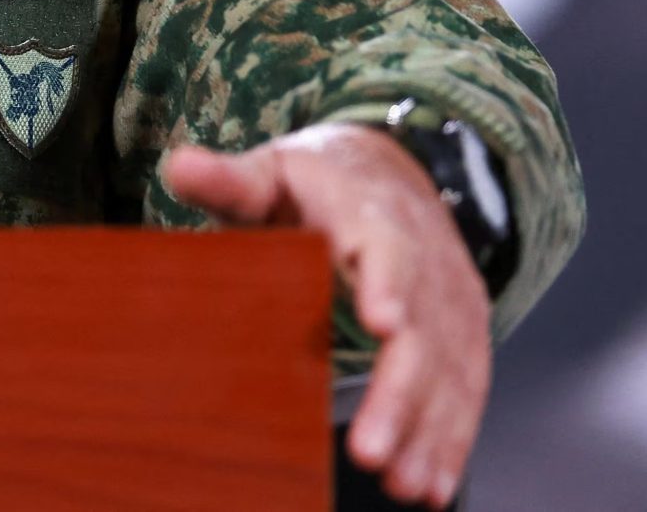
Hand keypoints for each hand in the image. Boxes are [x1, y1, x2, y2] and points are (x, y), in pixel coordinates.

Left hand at [163, 124, 491, 508]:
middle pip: (421, 326)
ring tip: (403, 483)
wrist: (390, 171)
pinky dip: (453, 436)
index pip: (385, 244)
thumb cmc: (314, 182)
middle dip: (399, 391)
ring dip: (429, 428)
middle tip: (369, 449)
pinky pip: (467, 385)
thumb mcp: (270, 172)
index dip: (386, 281)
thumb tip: (178, 166)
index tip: (380, 323)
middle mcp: (423, 254)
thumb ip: (229, 181)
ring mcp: (449, 295)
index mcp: (371, 210)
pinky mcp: (464, 329)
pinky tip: (431, 483)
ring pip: (449, 365)